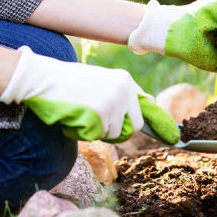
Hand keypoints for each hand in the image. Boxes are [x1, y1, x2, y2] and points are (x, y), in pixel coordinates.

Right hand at [0, 46, 177, 143]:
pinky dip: (85, 133)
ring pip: (114, 133)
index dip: (155, 123)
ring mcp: (113, 102)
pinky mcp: (100, 114)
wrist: (42, 78)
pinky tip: (74, 118)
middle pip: (134, 126)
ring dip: (98, 131)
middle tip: (98, 122)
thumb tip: (144, 108)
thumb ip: (121, 94)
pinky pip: (98, 136)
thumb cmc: (68, 82)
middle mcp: (124, 90)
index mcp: (125, 81)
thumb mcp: (101, 80)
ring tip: (82, 114)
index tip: (174, 137)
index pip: (147, 107)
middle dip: (118, 130)